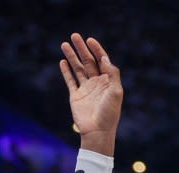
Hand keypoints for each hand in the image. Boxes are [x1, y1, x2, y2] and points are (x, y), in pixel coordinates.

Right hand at [60, 34, 121, 152]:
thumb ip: (112, 73)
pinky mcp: (75, 96)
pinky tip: (63, 61)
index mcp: (107, 81)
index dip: (96, 49)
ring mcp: (85, 89)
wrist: (97, 131)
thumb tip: (104, 57)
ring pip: (77, 68)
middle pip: (88, 61)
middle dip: (81, 48)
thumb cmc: (109, 113)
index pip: (101, 60)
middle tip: (74, 36)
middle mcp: (96, 83)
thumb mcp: (116, 91)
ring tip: (64, 44)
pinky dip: (66, 71)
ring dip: (71, 56)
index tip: (89, 40)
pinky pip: (70, 80)